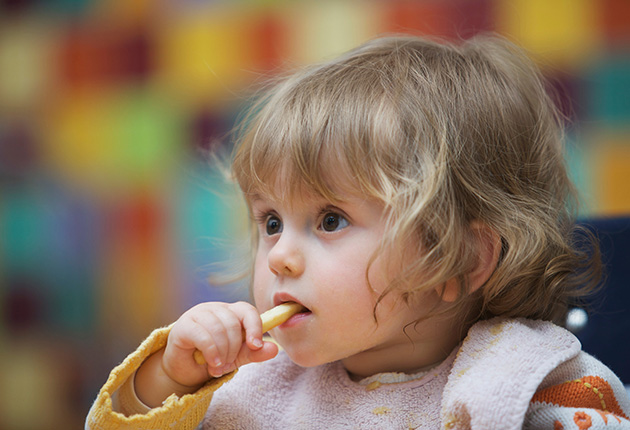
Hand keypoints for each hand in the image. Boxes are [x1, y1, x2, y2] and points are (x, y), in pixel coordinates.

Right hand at [134, 301, 278, 407]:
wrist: (185, 370)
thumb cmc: (213, 357)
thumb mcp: (237, 356)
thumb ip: (254, 352)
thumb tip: (275, 349)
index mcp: (230, 312)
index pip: (247, 311)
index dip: (255, 327)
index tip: (256, 345)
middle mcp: (214, 308)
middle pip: (232, 322)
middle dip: (234, 348)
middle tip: (229, 364)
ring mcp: (197, 314)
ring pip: (218, 329)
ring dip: (222, 352)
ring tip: (219, 367)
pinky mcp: (183, 326)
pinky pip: (203, 336)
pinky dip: (212, 352)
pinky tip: (213, 363)